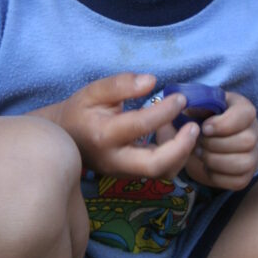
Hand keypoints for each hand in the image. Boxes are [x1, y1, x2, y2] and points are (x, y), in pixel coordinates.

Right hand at [50, 73, 199, 178]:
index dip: (165, 110)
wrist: (64, 139)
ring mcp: (124, 173)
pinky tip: (171, 137)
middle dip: (181, 147)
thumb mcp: (93, 91)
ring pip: (162, 174)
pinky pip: (160, 172)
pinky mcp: (132, 176)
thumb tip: (152, 81)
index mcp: (104, 135)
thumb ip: (121, 84)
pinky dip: (174, 156)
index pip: (140, 125)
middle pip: (155, 166)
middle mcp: (115, 160)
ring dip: (181, 154)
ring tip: (183, 129)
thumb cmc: (80, 112)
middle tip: (194, 127)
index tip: (180, 97)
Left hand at [165, 90, 257, 190]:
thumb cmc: (193, 123)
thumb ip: (184, 108)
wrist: (198, 146)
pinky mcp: (245, 175)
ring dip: (216, 160)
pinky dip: (217, 176)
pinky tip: (207, 168)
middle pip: (247, 140)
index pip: (246, 113)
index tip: (204, 128)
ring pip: (244, 162)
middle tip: (198, 143)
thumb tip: (177, 107)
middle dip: (216, 144)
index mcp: (241, 109)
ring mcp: (252, 154)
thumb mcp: (188, 111)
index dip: (224, 123)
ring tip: (201, 155)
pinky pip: (238, 181)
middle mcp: (252, 130)